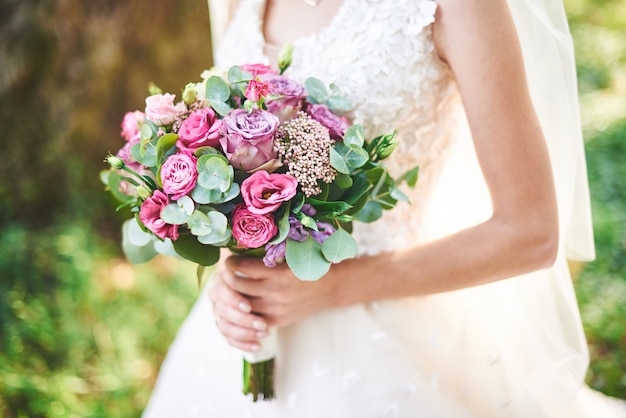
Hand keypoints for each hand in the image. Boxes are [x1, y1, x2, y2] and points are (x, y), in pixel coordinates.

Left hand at [208, 255, 335, 350]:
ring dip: (233, 295)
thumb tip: (247, 239)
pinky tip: (242, 301)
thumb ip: (273, 250)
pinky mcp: (278, 320)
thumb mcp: (295, 254)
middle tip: (225, 272)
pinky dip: (244, 311)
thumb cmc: (312, 265)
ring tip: (231, 286)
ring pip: (242, 304)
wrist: (332, 288)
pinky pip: (253, 319)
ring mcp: (276, 308)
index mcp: (279, 273)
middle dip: (228, 277)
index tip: (229, 259)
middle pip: (238, 286)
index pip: (244, 267)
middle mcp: (276, 292)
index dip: (232, 262)